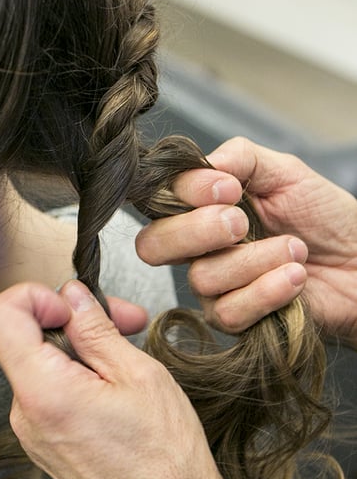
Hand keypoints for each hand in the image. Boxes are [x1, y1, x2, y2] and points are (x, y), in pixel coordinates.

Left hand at [0, 280, 221, 478]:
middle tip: (127, 320)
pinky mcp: (43, 445)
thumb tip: (72, 294)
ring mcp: (30, 433)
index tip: (75, 306)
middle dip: (71, 320)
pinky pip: (48, 392)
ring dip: (80, 349)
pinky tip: (117, 387)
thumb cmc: (165, 458)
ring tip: (130, 356)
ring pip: (39, 364)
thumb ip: (95, 328)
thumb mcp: (138, 374)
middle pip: (22, 338)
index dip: (33, 295)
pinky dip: (77, 377)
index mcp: (41, 390)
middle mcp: (23, 413)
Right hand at [136, 136, 356, 344]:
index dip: (182, 193)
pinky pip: (229, 311)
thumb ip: (239, 158)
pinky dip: (267, 290)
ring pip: (202, 278)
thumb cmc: (325, 216)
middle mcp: (198, 248)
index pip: (157, 200)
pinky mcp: (237, 320)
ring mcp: (214, 286)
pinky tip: (295, 277)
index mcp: (201, 207)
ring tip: (295, 248)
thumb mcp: (283, 171)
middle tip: (241, 222)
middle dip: (197, 230)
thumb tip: (202, 166)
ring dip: (255, 260)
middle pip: (153, 246)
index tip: (227, 187)